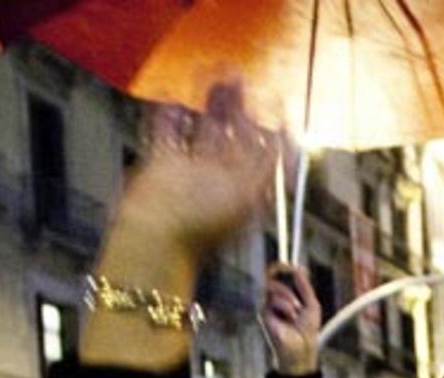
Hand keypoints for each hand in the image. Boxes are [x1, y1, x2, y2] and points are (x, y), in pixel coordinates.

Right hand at [114, 81, 278, 265]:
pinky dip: (167, 111)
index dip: (263, 125)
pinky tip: (171, 92)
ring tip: (214, 75)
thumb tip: (286, 137)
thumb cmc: (204, 225)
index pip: (257, 152)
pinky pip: (164, 130)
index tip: (269, 100)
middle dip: (235, 107)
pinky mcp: (160, 164)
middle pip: (230, 136)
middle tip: (238, 77)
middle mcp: (217, 179)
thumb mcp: (248, 194)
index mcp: (241, 188)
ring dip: (208, 103)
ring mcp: (188, 171)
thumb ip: (267, 164)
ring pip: (201, 128)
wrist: (157, 238)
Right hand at [260, 263, 322, 375]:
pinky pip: (273, 299)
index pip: (280, 277)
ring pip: (274, 286)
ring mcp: (267, 306)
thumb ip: (305, 287)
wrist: (302, 349)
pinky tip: (290, 317)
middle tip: (291, 268)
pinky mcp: (262, 313)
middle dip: (281, 269)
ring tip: (296, 310)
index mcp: (286, 298)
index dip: (284, 268)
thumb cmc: (307, 332)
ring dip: (289, 296)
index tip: (295, 265)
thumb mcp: (311, 305)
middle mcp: (274, 300)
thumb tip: (299, 269)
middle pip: (271, 275)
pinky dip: (285, 306)